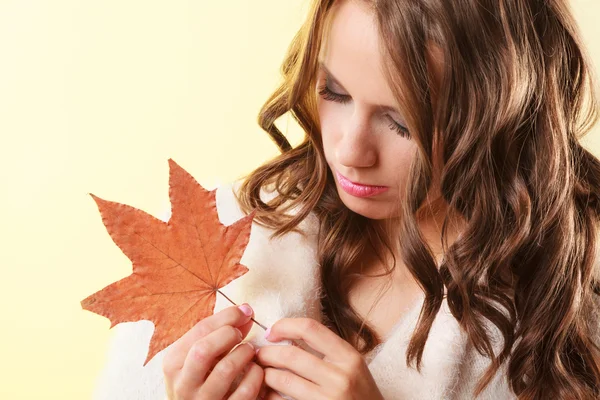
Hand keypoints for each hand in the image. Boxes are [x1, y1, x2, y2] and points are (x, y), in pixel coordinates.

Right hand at [162, 304, 265, 399]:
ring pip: (225, 370)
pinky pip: (244, 392)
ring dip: (244, 353)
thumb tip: (245, 311)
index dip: (227, 316)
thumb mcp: (198, 355)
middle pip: (204, 349)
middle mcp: (183, 383)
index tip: (244, 311)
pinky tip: (255, 371)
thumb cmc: (199, 378)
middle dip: (228, 335)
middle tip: (240, 334)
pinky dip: (255, 376)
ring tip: (249, 351)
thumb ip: (218, 332)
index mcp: (173, 362)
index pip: (200, 330)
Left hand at [255, 318, 383, 399]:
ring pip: (282, 379)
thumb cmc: (360, 394)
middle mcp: (340, 377)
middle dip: (266, 353)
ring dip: (265, 375)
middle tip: (258, 354)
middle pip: (291, 355)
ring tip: (261, 373)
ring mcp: (329, 399)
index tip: (271, 332)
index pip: (310, 328)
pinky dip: (270, 396)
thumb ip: (327, 350)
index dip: (284, 326)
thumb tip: (286, 335)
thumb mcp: (352, 366)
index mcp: (349, 357)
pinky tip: (268, 393)